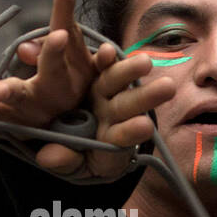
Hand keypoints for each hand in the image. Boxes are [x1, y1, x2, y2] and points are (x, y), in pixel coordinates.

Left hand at [0, 0, 95, 129]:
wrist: (64, 123)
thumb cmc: (67, 73)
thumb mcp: (69, 54)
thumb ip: (50, 43)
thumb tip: (23, 49)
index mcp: (76, 70)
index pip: (70, 37)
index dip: (66, 15)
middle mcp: (59, 90)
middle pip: (54, 68)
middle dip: (52, 52)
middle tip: (56, 36)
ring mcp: (36, 107)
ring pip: (22, 97)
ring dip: (11, 91)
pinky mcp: (15, 119)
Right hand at [33, 42, 174, 181]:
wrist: (70, 139)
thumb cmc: (76, 157)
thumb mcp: (69, 165)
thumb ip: (63, 161)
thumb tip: (49, 156)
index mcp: (108, 142)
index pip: (121, 138)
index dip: (130, 131)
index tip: (144, 125)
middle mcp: (110, 116)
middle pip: (128, 106)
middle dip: (146, 97)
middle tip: (168, 87)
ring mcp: (104, 95)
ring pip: (117, 82)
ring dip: (129, 71)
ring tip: (145, 61)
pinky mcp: (94, 77)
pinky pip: (101, 67)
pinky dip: (106, 59)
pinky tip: (108, 52)